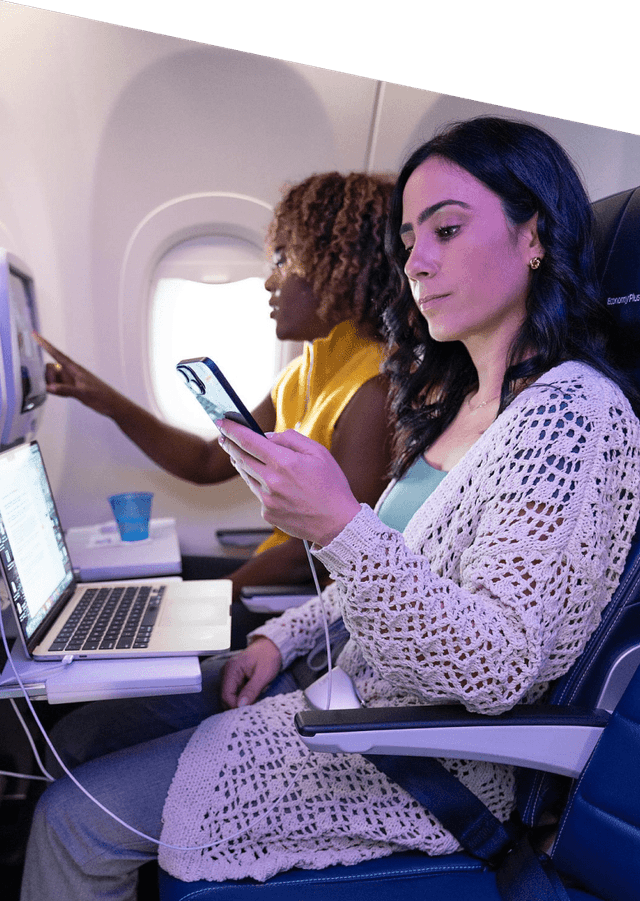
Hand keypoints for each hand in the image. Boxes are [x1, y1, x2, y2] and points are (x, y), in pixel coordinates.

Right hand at [35, 334, 120, 416]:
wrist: (112, 404)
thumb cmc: (102, 396)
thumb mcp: (83, 393)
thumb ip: (66, 390)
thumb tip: (49, 387)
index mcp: (75, 369)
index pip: (56, 354)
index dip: (45, 344)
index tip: (35, 335)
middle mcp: (71, 372)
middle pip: (50, 367)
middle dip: (47, 375)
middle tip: (55, 387)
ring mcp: (71, 379)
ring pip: (53, 377)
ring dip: (51, 384)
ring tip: (62, 392)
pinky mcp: (72, 387)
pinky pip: (57, 385)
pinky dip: (55, 390)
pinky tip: (63, 394)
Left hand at [216, 420, 361, 545]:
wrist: (338, 523)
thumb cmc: (331, 486)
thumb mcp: (319, 452)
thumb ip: (291, 439)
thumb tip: (268, 437)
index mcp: (284, 462)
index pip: (248, 441)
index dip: (232, 429)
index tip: (222, 422)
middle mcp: (271, 481)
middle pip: (240, 458)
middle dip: (231, 445)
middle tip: (225, 437)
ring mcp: (267, 499)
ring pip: (246, 475)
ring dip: (243, 463)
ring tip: (243, 455)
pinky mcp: (267, 513)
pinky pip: (258, 493)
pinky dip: (260, 484)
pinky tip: (272, 483)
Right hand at [220, 638, 281, 708]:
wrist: (272, 646)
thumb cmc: (268, 656)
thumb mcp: (263, 675)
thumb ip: (251, 690)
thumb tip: (241, 706)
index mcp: (231, 669)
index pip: (226, 695)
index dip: (236, 707)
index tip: (249, 711)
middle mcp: (227, 672)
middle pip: (226, 698)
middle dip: (239, 705)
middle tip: (254, 705)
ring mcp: (230, 676)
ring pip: (231, 697)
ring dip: (243, 701)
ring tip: (256, 695)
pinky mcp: (234, 678)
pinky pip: (236, 693)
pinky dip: (245, 696)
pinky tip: (255, 692)